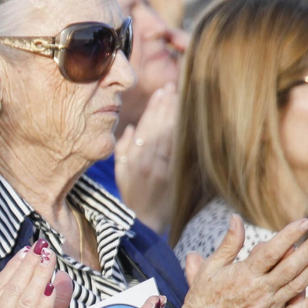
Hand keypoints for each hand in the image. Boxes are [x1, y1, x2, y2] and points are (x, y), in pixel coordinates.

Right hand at [113, 83, 176, 230]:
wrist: (146, 221)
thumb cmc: (132, 196)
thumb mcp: (120, 174)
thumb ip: (122, 150)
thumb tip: (130, 128)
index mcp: (132, 160)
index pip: (145, 127)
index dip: (154, 108)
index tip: (162, 91)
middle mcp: (147, 162)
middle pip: (158, 127)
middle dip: (167, 105)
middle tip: (175, 86)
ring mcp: (162, 169)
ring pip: (169, 136)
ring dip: (175, 114)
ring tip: (181, 96)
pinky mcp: (174, 176)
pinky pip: (179, 150)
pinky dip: (183, 133)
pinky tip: (188, 119)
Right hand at [170, 215, 307, 307]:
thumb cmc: (202, 299)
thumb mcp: (209, 268)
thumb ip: (228, 244)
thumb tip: (236, 218)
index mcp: (244, 274)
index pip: (272, 250)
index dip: (290, 235)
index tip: (305, 222)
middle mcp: (259, 291)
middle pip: (291, 266)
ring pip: (297, 286)